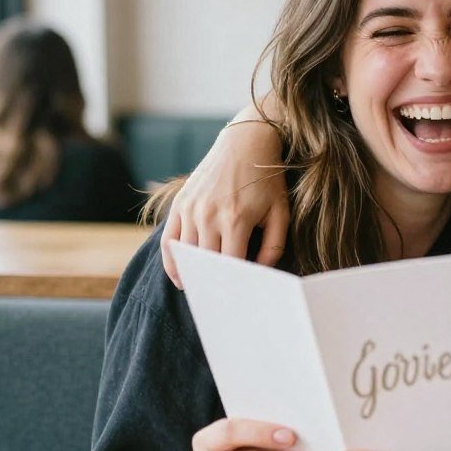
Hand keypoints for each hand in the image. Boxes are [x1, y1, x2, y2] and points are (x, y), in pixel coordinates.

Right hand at [161, 120, 289, 288]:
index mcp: (236, 219)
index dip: (233, 284)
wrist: (244, 144)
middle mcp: (209, 215)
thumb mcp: (280, 213)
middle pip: (206, 263)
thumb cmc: (267, 181)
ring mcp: (191, 209)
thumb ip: (273, 247)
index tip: (238, 300)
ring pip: (185, 255)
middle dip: (213, 285)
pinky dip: (172, 262)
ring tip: (202, 294)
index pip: (230, 265)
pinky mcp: (180, 204)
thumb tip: (259, 273)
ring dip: (192, 277)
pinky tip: (181, 277)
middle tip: (220, 306)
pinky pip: (169, 241)